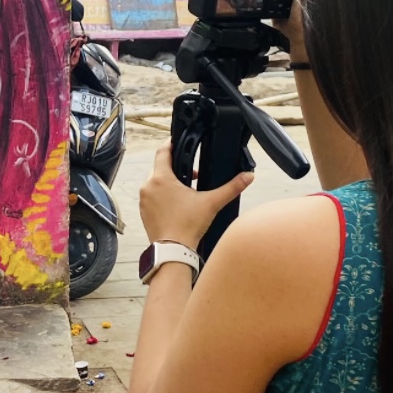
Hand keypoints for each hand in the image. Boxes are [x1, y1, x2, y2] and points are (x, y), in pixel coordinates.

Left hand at [139, 143, 253, 250]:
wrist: (173, 250)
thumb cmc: (188, 226)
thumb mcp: (211, 203)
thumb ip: (231, 187)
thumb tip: (248, 176)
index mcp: (161, 178)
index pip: (162, 151)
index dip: (171, 143)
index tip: (178, 141)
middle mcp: (148, 186)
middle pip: (160, 167)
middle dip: (176, 167)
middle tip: (191, 173)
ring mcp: (144, 199)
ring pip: (155, 182)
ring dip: (169, 182)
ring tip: (186, 190)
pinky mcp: (143, 211)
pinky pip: (152, 196)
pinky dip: (162, 195)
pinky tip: (176, 203)